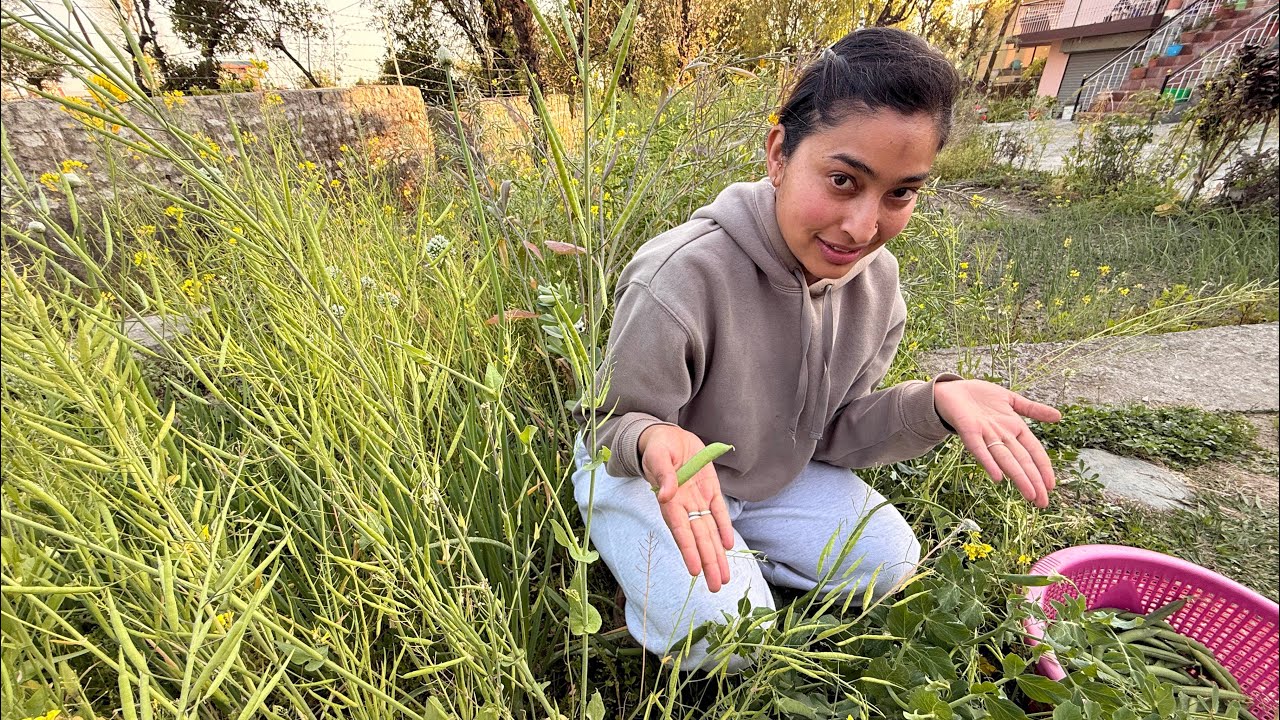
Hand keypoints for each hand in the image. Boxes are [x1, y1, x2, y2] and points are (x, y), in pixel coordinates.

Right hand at [638, 425, 734, 591]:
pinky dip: (724, 529)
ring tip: (724, 578)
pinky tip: (728, 547)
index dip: (688, 550)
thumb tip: (666, 494)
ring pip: (710, 532)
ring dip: (717, 555)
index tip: (695, 570)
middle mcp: (685, 506)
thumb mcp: (658, 456)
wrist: (668, 436)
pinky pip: (718, 512)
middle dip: (708, 562)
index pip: (680, 530)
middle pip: (699, 538)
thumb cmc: (658, 447)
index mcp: (670, 500)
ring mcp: (698, 499)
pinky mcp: (710, 490)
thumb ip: (663, 474)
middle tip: (716, 586)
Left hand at [933, 380, 1062, 508]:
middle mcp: (1002, 435)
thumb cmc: (979, 398)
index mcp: (1014, 428)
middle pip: (1022, 460)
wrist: (949, 390)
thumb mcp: (1010, 400)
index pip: (1034, 452)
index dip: (1043, 468)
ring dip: (1018, 477)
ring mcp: (986, 435)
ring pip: (1005, 459)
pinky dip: (988, 463)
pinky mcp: (969, 431)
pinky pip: (979, 449)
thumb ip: (1032, 409)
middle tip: (1042, 503)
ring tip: (1030, 494)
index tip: (1051, 487)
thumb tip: (1059, 416)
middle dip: (1034, 481)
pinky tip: (998, 477)